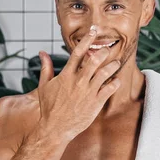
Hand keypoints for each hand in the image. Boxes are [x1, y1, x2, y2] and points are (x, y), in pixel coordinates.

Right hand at [35, 27, 120, 141]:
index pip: (78, 52)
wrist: (55, 128)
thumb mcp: (44, 86)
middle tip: (108, 49)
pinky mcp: (96, 103)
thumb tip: (42, 52)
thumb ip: (46, 67)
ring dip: (113, 66)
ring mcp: (88, 92)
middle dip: (103, 52)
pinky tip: (117, 80)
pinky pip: (109, 89)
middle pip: (94, 60)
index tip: (94, 31)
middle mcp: (78, 81)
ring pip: (105, 73)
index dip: (87, 40)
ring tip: (116, 63)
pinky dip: (115, 82)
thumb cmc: (49, 108)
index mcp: (66, 75)